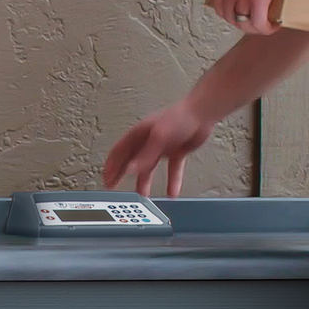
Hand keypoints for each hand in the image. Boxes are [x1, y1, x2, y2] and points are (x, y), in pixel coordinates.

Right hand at [102, 97, 216, 197]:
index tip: (106, 178)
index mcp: (139, 134)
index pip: (119, 152)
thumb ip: (145, 156)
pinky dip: (171, 181)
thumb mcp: (159, 138)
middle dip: (121, 174)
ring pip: (149, 167)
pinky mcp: (176, 151)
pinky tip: (171, 191)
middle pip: (130, 161)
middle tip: (113, 187)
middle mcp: (148, 141)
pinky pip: (171, 170)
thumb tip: (130, 170)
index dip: (111, 166)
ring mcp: (162, 147)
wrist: (202, 113)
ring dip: (144, 181)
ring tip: (142, 195)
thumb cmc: (180, 116)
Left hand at [206, 0, 285, 34]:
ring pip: (245, 24)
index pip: (220, 5)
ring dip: (255, 27)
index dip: (232, 11)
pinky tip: (275, 25)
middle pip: (231, 18)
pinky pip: (261, 24)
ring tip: (266, 24)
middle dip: (242, 22)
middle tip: (255, 19)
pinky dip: (267, 28)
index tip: (242, 9)